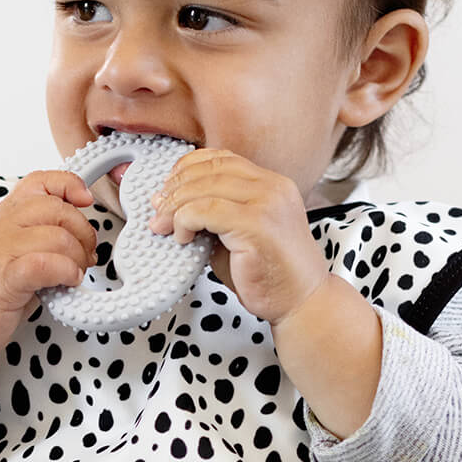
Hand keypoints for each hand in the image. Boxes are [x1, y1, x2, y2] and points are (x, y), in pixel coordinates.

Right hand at [0, 171, 96, 360]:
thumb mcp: (11, 253)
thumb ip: (39, 237)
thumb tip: (81, 236)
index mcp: (2, 217)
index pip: (39, 181)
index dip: (69, 185)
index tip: (85, 201)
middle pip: (56, 208)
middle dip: (83, 232)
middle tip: (85, 255)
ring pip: (57, 236)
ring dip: (77, 257)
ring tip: (75, 273)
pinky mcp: (3, 279)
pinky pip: (45, 264)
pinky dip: (66, 271)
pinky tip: (67, 282)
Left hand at [149, 149, 327, 324]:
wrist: (303, 303)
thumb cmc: (271, 275)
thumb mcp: (236, 234)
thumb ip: (209, 214)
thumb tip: (166, 202)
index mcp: (271, 184)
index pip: (221, 158)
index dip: (187, 168)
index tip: (168, 188)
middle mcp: (272, 187)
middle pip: (209, 169)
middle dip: (175, 188)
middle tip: (158, 210)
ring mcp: (267, 203)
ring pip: (203, 187)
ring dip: (175, 206)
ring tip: (163, 227)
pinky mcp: (257, 225)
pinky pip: (205, 211)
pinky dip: (185, 221)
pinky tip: (183, 238)